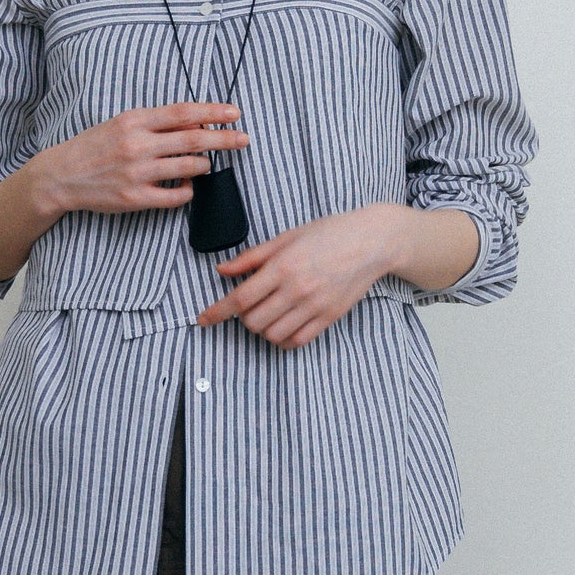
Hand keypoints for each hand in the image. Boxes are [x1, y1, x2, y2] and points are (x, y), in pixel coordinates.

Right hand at [33, 100, 247, 218]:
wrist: (62, 175)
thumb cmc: (95, 146)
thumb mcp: (122, 123)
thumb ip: (155, 123)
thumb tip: (195, 124)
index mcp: (134, 121)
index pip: (183, 113)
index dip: (212, 113)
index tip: (234, 113)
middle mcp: (137, 145)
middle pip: (193, 140)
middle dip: (224, 139)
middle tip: (243, 139)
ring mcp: (137, 173)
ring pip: (189, 169)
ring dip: (204, 166)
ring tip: (204, 165)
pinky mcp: (136, 198)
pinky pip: (177, 197)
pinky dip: (188, 190)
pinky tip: (186, 185)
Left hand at [197, 206, 409, 350]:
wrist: (371, 241)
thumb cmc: (329, 234)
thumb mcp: (286, 237)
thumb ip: (252, 257)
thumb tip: (222, 270)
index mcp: (283, 266)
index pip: (241, 297)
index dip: (218, 312)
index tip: (203, 320)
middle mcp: (297, 289)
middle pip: (254, 321)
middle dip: (243, 318)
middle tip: (250, 305)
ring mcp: (314, 306)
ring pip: (273, 334)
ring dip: (263, 329)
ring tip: (268, 314)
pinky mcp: (329, 317)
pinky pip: (297, 341)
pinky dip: (283, 339)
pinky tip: (283, 326)